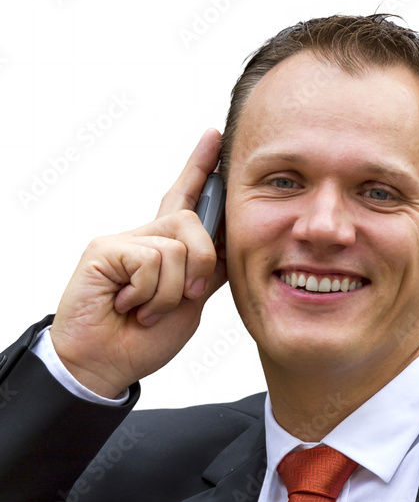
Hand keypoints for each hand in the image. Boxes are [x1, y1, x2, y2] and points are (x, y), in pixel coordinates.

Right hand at [50, 129, 226, 397]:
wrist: (105, 365)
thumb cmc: (142, 340)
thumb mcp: (190, 303)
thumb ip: (208, 271)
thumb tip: (230, 246)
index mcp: (166, 247)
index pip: (187, 197)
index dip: (201, 167)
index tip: (215, 135)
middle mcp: (145, 237)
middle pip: (195, 224)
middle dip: (201, 266)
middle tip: (183, 297)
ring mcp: (123, 241)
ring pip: (176, 248)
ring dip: (170, 292)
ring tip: (144, 308)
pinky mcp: (105, 249)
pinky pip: (152, 260)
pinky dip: (149, 293)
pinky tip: (127, 304)